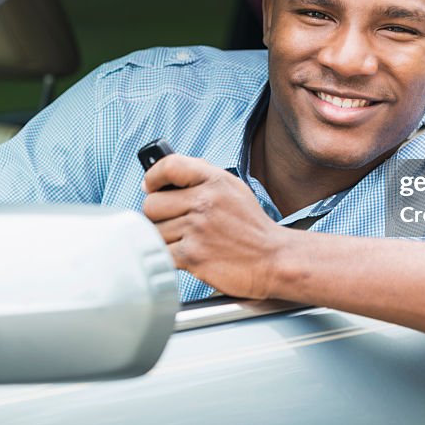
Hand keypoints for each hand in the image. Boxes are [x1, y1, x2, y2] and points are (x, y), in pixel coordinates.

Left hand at [141, 154, 289, 298]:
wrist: (274, 259)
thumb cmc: (251, 227)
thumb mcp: (232, 189)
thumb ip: (200, 178)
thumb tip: (157, 180)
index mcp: (215, 181)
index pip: (169, 166)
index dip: (153, 176)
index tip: (151, 186)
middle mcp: (205, 201)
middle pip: (151, 204)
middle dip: (158, 216)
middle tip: (175, 223)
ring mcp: (198, 229)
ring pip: (154, 232)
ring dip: (165, 240)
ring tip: (188, 241)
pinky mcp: (193, 255)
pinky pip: (161, 253)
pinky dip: (169, 257)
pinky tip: (187, 256)